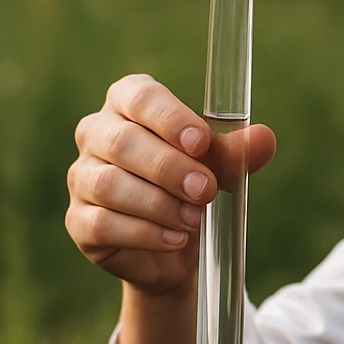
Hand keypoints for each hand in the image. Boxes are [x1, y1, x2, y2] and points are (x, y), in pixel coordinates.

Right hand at [65, 74, 275, 294]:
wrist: (176, 247)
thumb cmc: (193, 188)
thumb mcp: (219, 167)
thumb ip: (237, 152)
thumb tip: (264, 138)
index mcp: (129, 104)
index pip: (139, 96)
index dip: (169, 118)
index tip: (201, 142)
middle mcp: (97, 134)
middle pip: (123, 142)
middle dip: (169, 168)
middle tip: (206, 190)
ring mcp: (82, 177)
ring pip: (110, 185)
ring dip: (159, 204)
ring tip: (194, 219)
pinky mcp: (78, 221)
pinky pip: (103, 223)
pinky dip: (144, 233)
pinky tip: (174, 239)